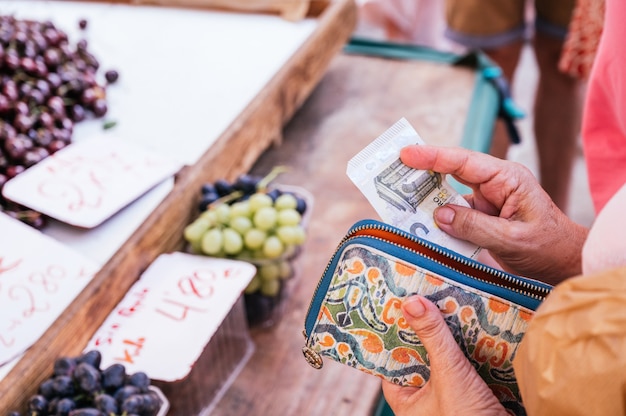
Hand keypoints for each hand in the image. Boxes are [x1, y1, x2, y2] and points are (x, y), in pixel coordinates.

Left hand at [382, 296, 506, 415]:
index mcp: (407, 403)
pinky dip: (472, 352)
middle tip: (428, 300)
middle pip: (422, 357)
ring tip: (452, 307)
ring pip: (446, 362)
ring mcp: (450, 400)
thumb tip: (412, 303)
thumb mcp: (448, 375)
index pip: (392, 362)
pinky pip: (468, 368)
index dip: (396, 335)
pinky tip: (477, 329)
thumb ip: (433, 338)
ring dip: (452, 340)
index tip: (400, 308)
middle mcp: (425, 403)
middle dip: (428, 333)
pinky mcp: (473, 397)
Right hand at [400, 145, 587, 283]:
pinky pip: (453, 213)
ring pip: (449, 192)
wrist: (564, 262)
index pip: (464, 162)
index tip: (406, 154)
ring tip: (396, 196)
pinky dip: (435, 217)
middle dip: (422, 169)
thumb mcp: (512, 239)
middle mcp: (494, 184)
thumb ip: (475, 226)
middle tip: (390, 167)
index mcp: (507, 179)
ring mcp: (486, 199)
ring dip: (425, 196)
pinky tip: (417, 223)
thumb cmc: (547, 247)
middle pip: (451, 170)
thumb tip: (439, 214)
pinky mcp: (481, 216)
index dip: (433, 156)